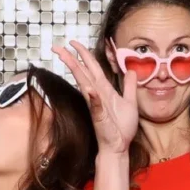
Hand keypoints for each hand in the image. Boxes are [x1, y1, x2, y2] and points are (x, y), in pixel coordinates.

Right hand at [52, 40, 139, 154]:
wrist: (119, 146)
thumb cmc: (122, 127)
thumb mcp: (130, 102)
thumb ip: (129, 86)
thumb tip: (131, 69)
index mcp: (104, 89)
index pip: (92, 68)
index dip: (84, 54)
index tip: (73, 43)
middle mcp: (97, 94)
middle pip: (83, 71)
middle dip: (72, 58)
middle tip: (58, 46)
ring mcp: (96, 104)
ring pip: (84, 83)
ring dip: (75, 70)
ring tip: (65, 57)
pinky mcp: (99, 116)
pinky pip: (95, 105)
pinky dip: (93, 97)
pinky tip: (89, 89)